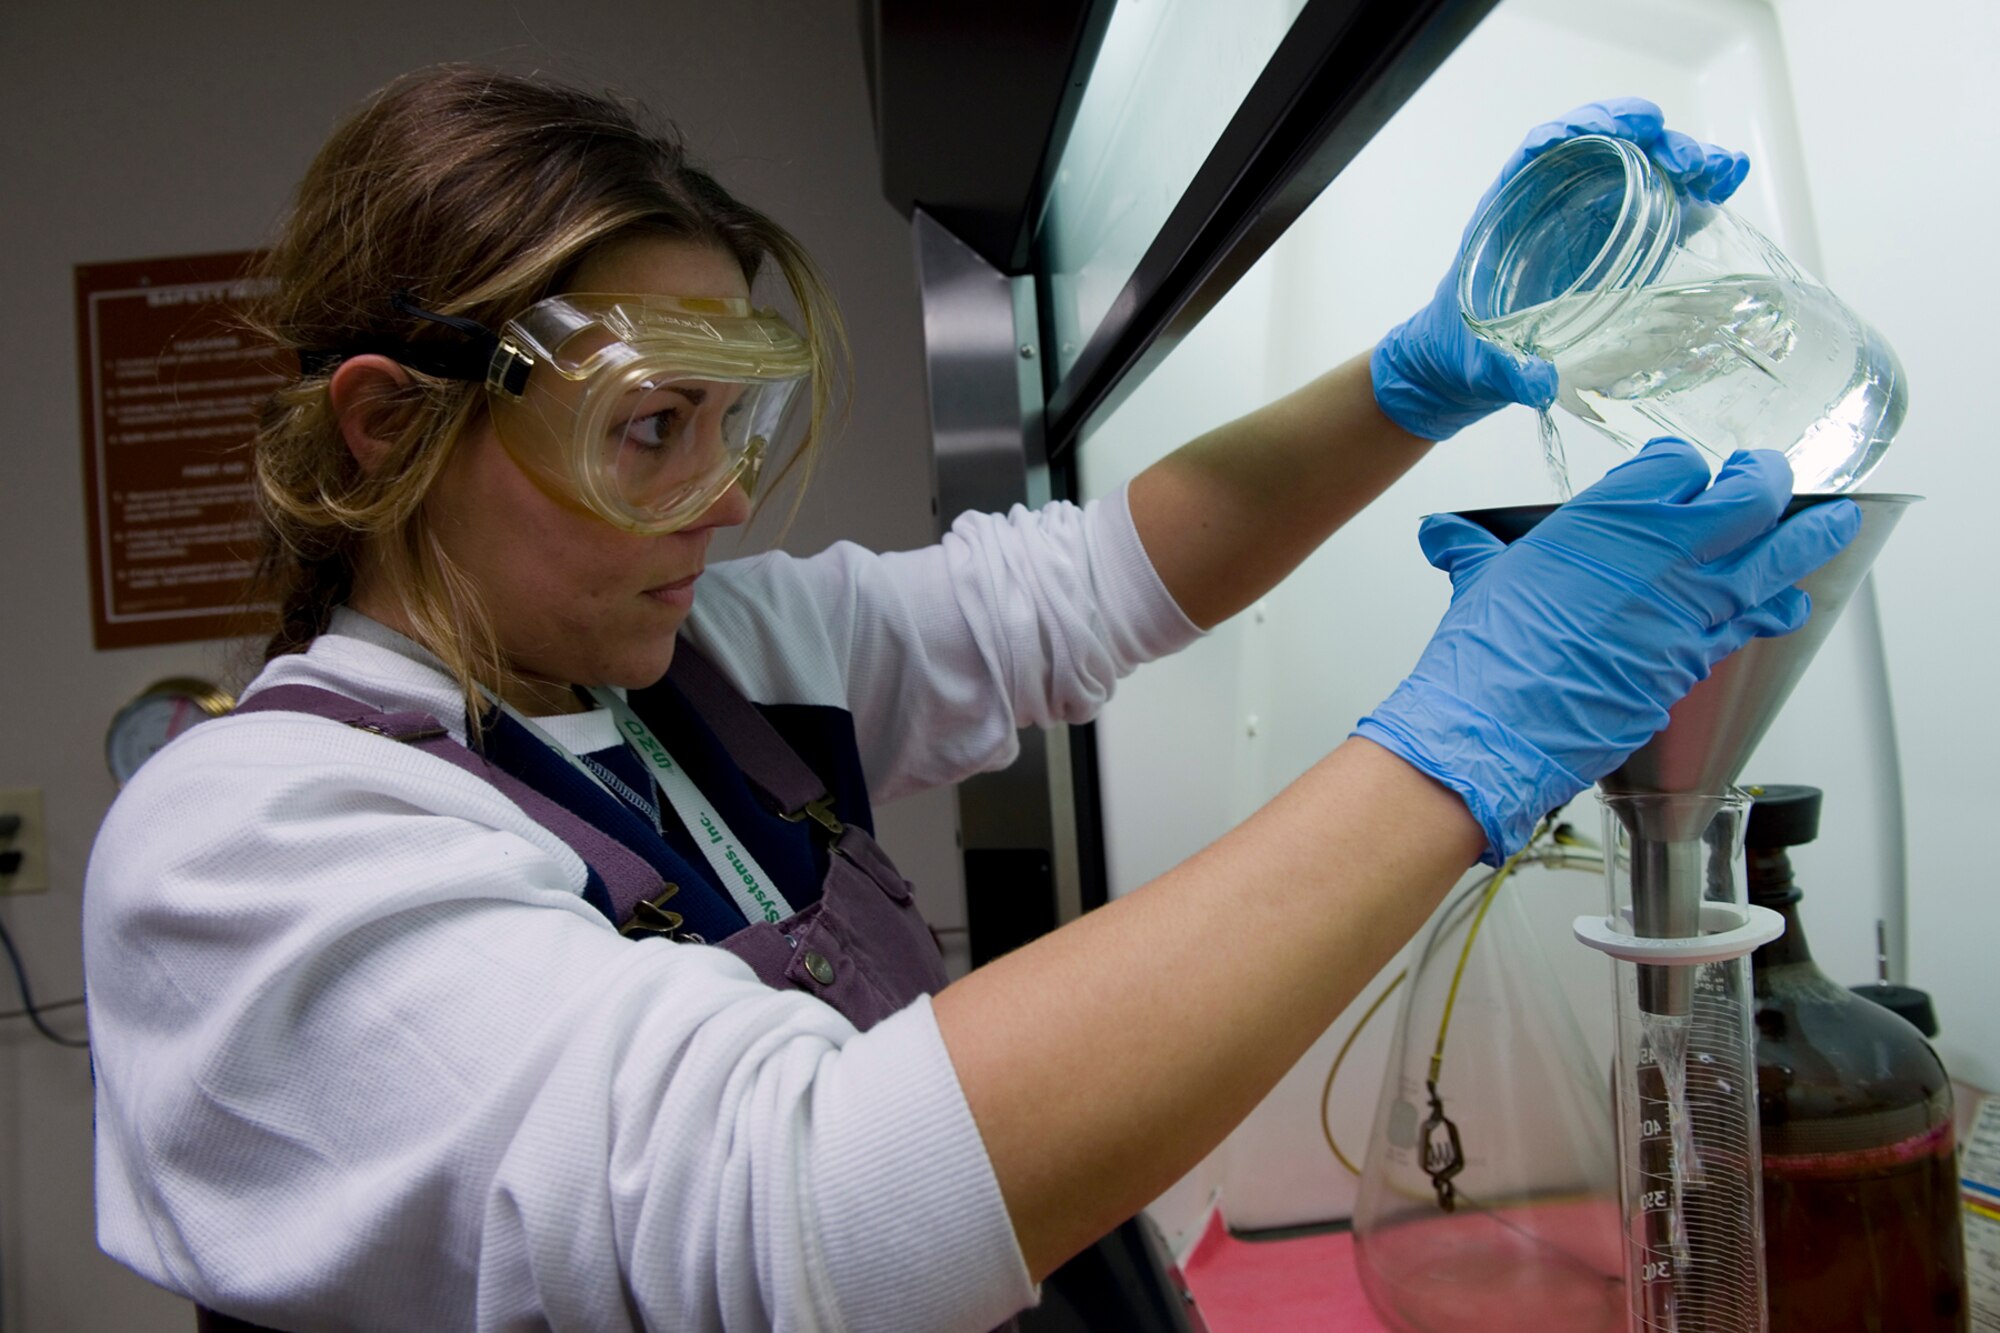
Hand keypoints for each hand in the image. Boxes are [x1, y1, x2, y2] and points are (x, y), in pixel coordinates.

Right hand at [1354, 439, 1859, 863]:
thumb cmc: (1486, 657)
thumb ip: (1475, 550)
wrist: (1493, 729)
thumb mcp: (1478, 582)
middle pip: (1747, 496)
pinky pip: (1755, 621)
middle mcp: (1660, 554)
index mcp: (1605, 520)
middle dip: (1764, 480)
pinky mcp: (1695, 660)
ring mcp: (1688, 609)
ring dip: (1809, 535)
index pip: (1673, 466)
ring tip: (1836, 520)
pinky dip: (1779, 608)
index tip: (1678, 472)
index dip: (1678, 466)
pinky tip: (1792, 603)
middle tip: (1767, 474)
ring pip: (1774, 557)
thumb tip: (1451, 538)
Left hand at [1371, 98, 1752, 441]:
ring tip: (1719, 173)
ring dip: (1682, 165)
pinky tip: (1720, 194)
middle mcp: (1552, 207)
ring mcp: (1587, 224)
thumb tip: (1538, 382)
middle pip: (1605, 152)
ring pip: (1639, 174)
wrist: (1466, 370)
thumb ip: (1504, 369)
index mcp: (1507, 214)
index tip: (1619, 129)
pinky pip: (1655, 211)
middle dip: (1650, 145)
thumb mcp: (1478, 362)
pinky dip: (1690, 198)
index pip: (1544, 150)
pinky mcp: (1615, 248)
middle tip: (1687, 163)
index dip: (1583, 129)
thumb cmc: (1462, 351)